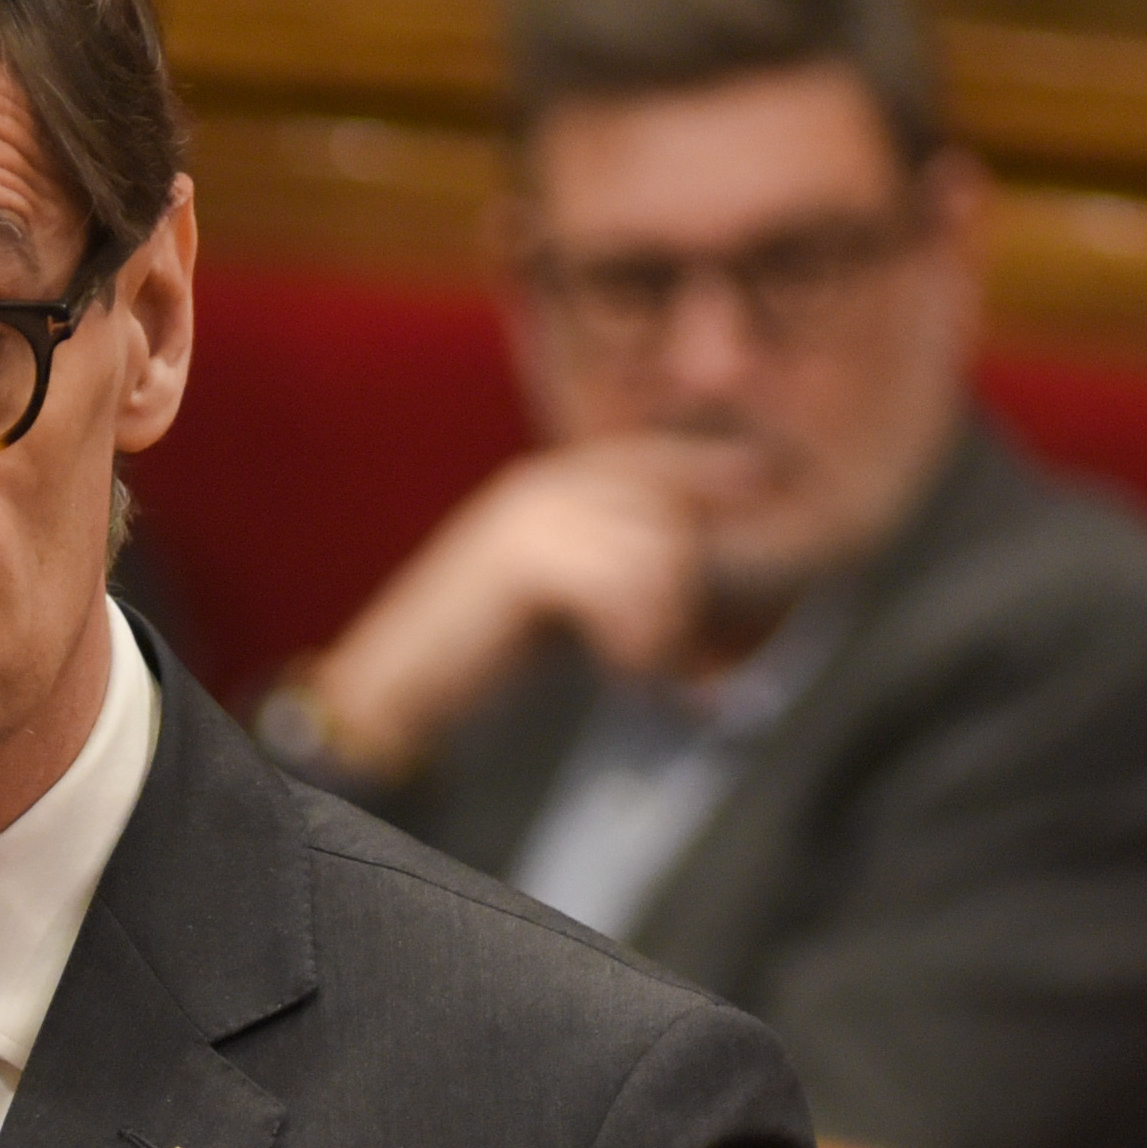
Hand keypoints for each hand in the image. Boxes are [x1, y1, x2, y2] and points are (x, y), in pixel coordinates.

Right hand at [293, 442, 714, 771]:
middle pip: (663, 509)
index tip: (758, 479)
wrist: (388, 689)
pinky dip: (635, 639)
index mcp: (539, 487)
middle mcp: (537, 488)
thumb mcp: (545, 599)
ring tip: (652, 674)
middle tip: (699, 660)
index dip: (702, 464)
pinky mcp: (523, 560)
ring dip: (666, 624)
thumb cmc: (466, 654)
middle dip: (691, 585)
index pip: (642, 458)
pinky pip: (621, 588)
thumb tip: (683, 575)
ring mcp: (528, 518)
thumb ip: (601, 573)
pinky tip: (624, 673)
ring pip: (652, 550)